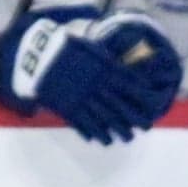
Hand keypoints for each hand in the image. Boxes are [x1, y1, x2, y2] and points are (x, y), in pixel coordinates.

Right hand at [0, 13, 173, 143]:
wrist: (35, 54)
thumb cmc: (63, 47)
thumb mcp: (88, 47)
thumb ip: (107, 56)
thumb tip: (124, 61)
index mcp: (102, 68)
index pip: (128, 85)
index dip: (142, 97)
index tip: (152, 106)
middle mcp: (95, 85)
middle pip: (119, 105)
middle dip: (134, 119)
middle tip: (146, 128)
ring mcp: (81, 97)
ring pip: (103, 118)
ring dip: (116, 130)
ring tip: (127, 138)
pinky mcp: (66, 107)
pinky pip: (82, 123)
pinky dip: (93, 133)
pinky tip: (102, 140)